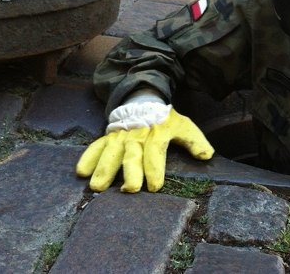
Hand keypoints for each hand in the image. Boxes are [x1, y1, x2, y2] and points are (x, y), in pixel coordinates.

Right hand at [76, 104, 214, 192]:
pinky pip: (96, 147)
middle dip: (131, 172)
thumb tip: (207, 156)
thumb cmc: (165, 119)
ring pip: (111, 153)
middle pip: (132, 155)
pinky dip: (88, 158)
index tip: (154, 186)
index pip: (155, 153)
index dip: (155, 169)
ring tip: (98, 186)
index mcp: (157, 134)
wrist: (143, 99)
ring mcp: (120, 137)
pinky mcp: (108, 137)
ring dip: (104, 169)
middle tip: (129, 189)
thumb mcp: (183, 126)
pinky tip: (81, 172)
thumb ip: (194, 141)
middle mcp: (137, 136)